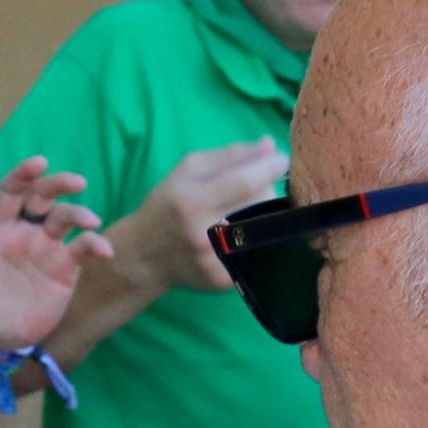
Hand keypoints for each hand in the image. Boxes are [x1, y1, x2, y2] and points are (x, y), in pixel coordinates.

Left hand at [0, 155, 109, 354]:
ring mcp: (47, 248)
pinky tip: (104, 251)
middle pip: (43, 196)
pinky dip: (95, 245)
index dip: (22, 175)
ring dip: (79, 213)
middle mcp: (24, 232)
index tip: (38, 163)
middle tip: (77, 182)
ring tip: (91, 221)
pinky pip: (83, 249)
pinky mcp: (65, 269)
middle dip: (58, 184)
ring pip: (65, 217)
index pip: (10, 192)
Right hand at [109, 137, 289, 297]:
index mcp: (192, 202)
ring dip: (262, 213)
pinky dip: (254, 237)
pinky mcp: (222, 281)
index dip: (269, 168)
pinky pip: (254, 251)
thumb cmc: (167, 205)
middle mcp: (204, 234)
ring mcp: (215, 261)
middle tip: (256, 186)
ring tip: (245, 208)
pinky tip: (239, 232)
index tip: (283, 160)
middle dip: (265, 188)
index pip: (244, 182)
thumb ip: (228, 156)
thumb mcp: (187, 171)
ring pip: (261, 229)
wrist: (144, 256)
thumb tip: (270, 146)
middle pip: (257, 204)